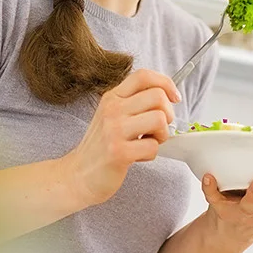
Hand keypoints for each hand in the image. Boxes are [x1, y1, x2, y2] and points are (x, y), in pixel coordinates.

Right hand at [61, 69, 180, 206]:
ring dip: (162, 135)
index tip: (174, 98)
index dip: (166, 83)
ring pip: (159, 119)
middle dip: (168, 114)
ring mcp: (114, 130)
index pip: (144, 76)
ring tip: (148, 142)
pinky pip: (153, 146)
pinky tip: (137, 156)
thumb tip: (168, 94)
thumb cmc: (102, 145)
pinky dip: (151, 154)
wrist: (78, 175)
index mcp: (112, 97)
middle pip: (158, 96)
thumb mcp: (112, 115)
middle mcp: (112, 109)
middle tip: (158, 128)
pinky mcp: (119, 152)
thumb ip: (134, 102)